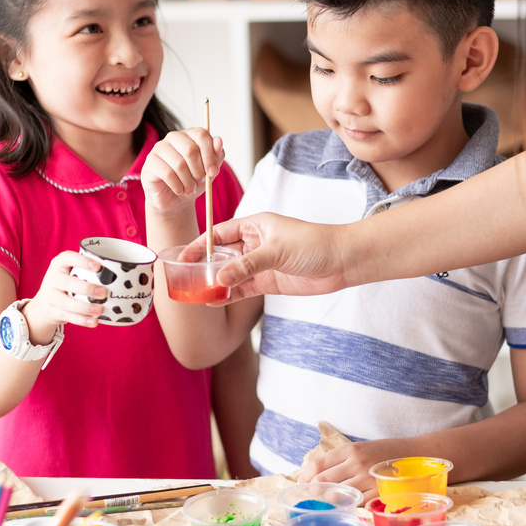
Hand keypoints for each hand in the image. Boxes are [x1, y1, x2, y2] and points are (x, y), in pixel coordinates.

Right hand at [24, 251, 106, 338]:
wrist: (45, 303)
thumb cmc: (68, 284)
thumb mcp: (73, 273)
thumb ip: (90, 272)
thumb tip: (125, 276)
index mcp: (59, 264)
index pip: (68, 258)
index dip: (83, 261)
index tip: (98, 267)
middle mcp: (52, 278)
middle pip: (67, 282)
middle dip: (86, 288)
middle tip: (104, 293)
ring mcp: (49, 295)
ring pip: (66, 302)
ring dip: (85, 307)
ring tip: (100, 310)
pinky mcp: (50, 311)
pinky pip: (67, 316)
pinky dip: (82, 320)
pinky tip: (94, 321)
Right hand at [141, 128, 224, 214]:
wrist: (175, 200)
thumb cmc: (193, 181)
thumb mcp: (209, 171)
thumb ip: (216, 156)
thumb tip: (219, 140)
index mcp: (190, 135)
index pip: (201, 135)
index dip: (210, 155)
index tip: (213, 172)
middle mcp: (173, 137)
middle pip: (191, 150)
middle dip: (199, 171)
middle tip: (199, 182)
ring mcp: (159, 148)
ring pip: (179, 164)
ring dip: (189, 182)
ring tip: (190, 189)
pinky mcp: (150, 162)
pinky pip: (167, 174)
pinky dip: (178, 186)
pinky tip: (179, 190)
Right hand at [190, 213, 349, 300]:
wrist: (341, 261)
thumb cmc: (313, 244)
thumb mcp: (276, 251)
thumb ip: (247, 265)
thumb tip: (220, 277)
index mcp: (255, 225)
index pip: (219, 233)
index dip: (200, 244)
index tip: (183, 257)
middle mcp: (255, 243)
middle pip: (222, 254)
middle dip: (204, 266)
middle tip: (184, 279)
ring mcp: (260, 263)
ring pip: (231, 273)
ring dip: (215, 282)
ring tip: (194, 293)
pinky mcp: (268, 281)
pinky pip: (243, 288)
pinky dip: (229, 294)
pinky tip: (214, 300)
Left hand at [298, 440, 387, 501]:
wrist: (414, 454)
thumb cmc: (383, 453)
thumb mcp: (360, 449)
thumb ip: (339, 460)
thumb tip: (313, 474)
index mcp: (350, 450)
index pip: (318, 463)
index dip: (305, 475)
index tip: (301, 482)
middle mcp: (357, 463)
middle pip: (323, 480)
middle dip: (312, 490)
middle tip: (309, 495)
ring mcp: (368, 479)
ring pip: (337, 494)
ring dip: (326, 500)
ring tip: (322, 503)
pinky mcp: (378, 493)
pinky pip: (355, 503)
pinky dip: (347, 506)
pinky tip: (343, 506)